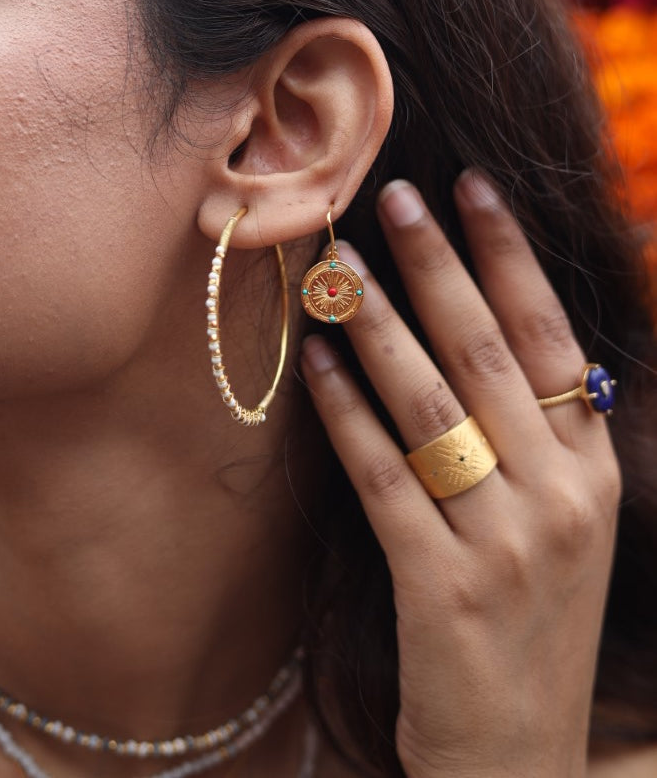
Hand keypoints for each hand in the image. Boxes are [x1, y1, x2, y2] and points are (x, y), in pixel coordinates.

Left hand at [301, 171, 619, 777]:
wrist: (518, 763)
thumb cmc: (530, 623)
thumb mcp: (564, 524)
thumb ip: (539, 434)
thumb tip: (485, 326)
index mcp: (594, 471)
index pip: (551, 337)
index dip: (510, 256)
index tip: (470, 188)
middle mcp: (562, 497)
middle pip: (488, 352)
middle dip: (439, 263)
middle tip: (393, 194)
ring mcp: (507, 545)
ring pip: (431, 403)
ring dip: (378, 322)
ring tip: (336, 263)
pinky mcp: (444, 590)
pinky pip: (384, 477)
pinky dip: (347, 413)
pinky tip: (314, 365)